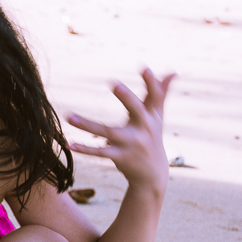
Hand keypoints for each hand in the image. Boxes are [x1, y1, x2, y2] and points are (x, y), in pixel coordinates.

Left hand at [66, 68, 175, 191]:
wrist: (153, 174)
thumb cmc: (153, 137)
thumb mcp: (158, 117)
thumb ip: (161, 93)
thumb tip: (173, 72)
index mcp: (152, 116)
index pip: (154, 96)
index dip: (151, 82)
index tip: (144, 67)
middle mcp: (144, 128)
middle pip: (136, 110)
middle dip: (127, 97)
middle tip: (114, 83)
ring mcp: (131, 143)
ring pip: (108, 132)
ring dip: (87, 125)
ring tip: (69, 116)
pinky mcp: (120, 157)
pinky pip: (100, 152)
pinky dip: (85, 149)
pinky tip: (69, 143)